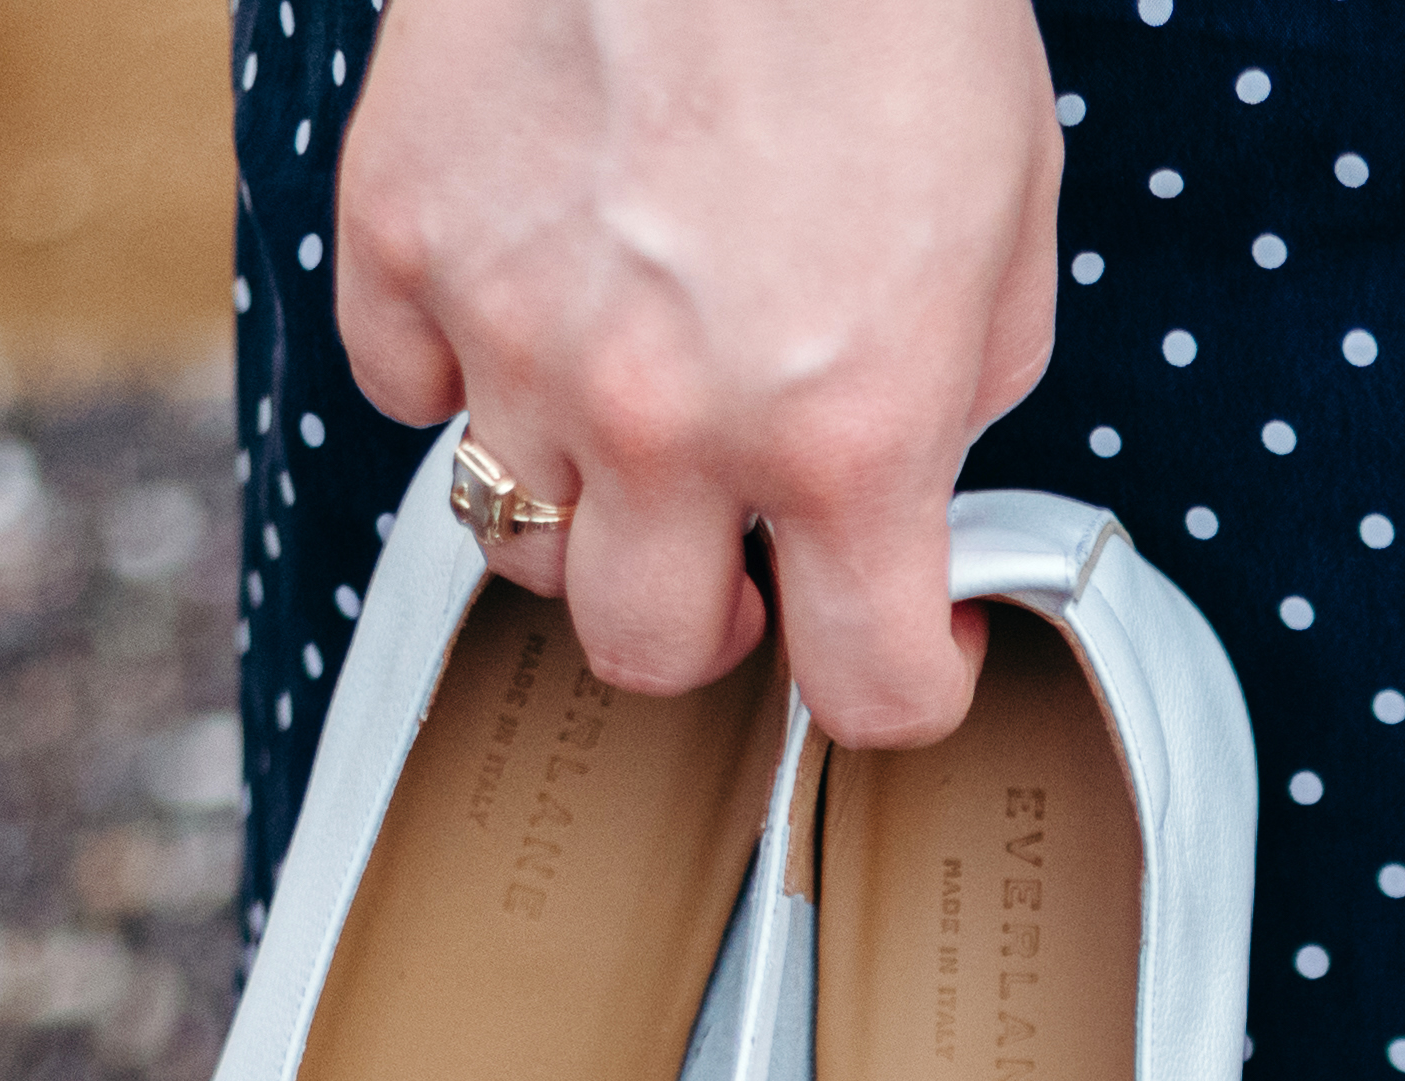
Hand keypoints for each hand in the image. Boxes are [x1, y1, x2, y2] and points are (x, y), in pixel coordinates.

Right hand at [335, 0, 1060, 745]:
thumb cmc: (885, 2)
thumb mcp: (1005, 223)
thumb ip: (955, 391)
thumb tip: (912, 477)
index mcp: (846, 431)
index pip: (866, 688)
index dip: (903, 687)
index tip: (905, 647)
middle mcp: (668, 418)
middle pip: (640, 653)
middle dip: (701, 621)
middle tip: (734, 555)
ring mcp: (513, 333)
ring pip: (512, 532)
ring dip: (578, 499)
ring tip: (629, 406)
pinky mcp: (399, 234)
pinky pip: (403, 385)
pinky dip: (456, 367)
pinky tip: (526, 295)